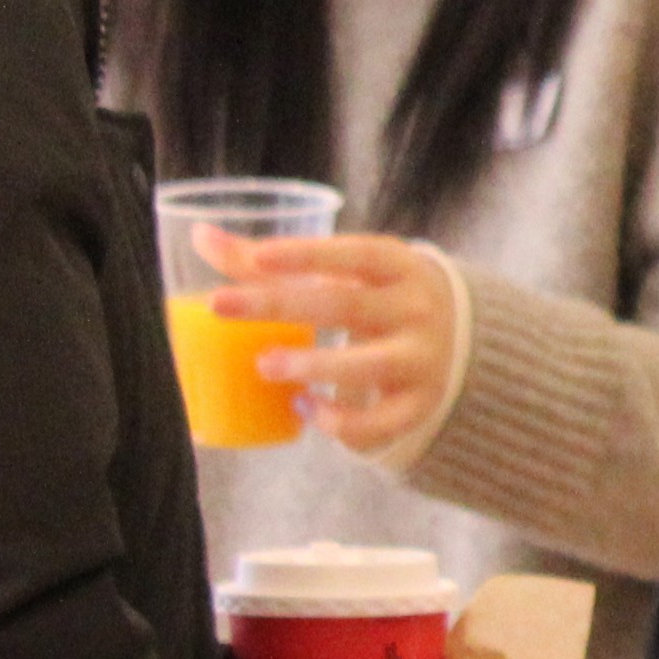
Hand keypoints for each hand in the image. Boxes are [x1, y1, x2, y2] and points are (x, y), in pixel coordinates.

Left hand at [205, 233, 462, 465]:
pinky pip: (380, 422)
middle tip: (220, 305)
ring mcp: (423, 361)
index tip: (256, 256)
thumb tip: (200, 236)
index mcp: (399, 267)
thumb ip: (271, 261)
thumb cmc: (375, 298)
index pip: (357, 254)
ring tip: (263, 364)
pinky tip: (303, 408)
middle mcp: (418, 311)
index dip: (308, 254)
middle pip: (348, 306)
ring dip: (314, 364)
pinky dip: (339, 421)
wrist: (458, 342)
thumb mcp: (342, 274)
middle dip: (281, 305)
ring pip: (370, 365)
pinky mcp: (418, 406)